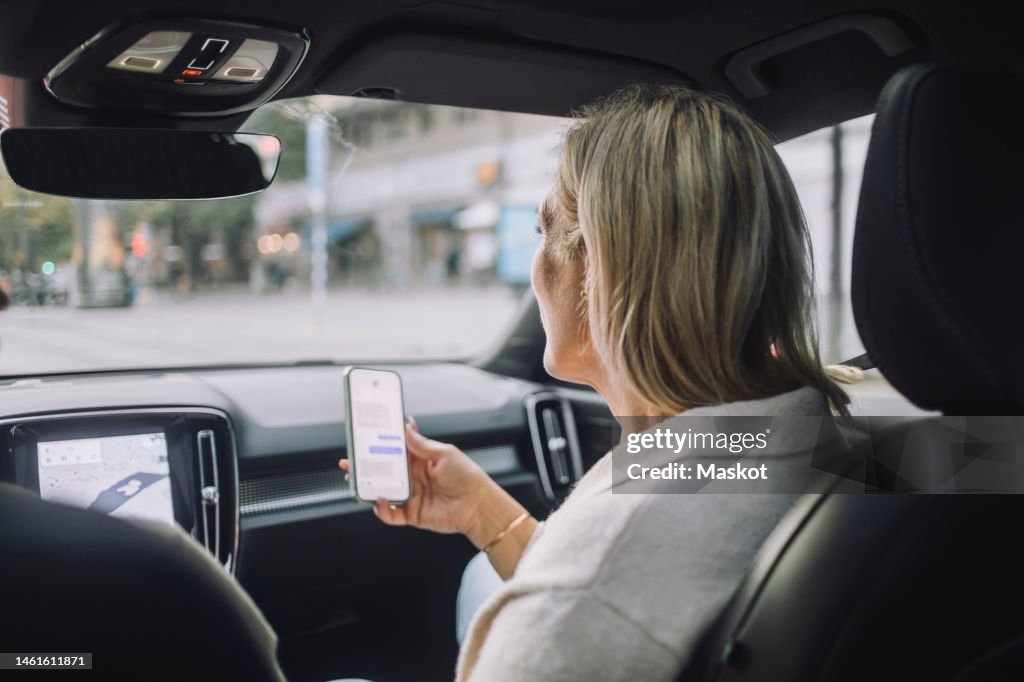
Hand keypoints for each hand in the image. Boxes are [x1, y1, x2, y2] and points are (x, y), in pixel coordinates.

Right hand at [339, 417, 494, 536]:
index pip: (393, 451)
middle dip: (364, 467)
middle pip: (382, 471)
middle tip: (349, 461)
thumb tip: (405, 426)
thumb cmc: (466, 476)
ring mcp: (410, 496)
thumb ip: (421, 443)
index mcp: (419, 460)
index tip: (362, 440)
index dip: (377, 446)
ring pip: (381, 491)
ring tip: (355, 479)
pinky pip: (390, 514)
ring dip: (366, 486)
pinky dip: (381, 509)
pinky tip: (380, 499)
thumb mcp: (443, 453)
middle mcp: (411, 477)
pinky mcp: (411, 514)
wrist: (478, 505)